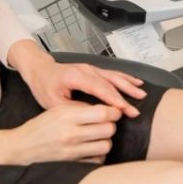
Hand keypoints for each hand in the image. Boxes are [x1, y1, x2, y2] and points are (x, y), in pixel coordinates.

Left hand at [7, 40, 145, 117]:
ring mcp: (91, 68)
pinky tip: (135, 82)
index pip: (98, 88)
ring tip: (142, 94)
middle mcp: (86, 69)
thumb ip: (73, 108)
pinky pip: (112, 73)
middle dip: (125, 96)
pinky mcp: (94, 69)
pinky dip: (125, 78)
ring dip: (128, 85)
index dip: (112, 99)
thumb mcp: (53, 103)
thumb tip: (93, 116)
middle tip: (136, 109)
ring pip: (114, 76)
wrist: (40, 70)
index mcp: (75, 76)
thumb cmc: (44, 86)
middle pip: (109, 82)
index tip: (124, 110)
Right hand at [9, 102, 121, 164]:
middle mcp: (71, 134)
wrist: (23, 146)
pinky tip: (92, 148)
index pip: (103, 113)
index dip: (114, 111)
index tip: (114, 111)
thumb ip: (82, 109)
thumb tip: (107, 108)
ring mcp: (72, 152)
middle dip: (111, 124)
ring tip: (98, 136)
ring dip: (106, 140)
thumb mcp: (59, 109)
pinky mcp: (73, 164)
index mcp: (68, 116)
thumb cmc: (42, 125)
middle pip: (108, 129)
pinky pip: (98, 160)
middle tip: (105, 123)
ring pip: (106, 145)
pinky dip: (98, 154)